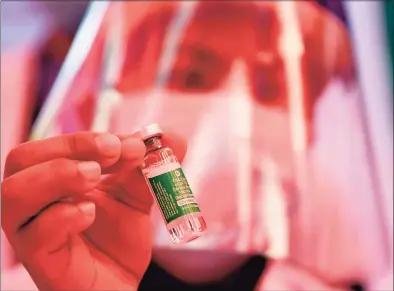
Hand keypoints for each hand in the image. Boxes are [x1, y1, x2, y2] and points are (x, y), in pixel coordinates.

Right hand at [1, 132, 186, 289]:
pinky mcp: (43, 262)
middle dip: (69, 148)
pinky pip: (34, 235)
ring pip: (14, 194)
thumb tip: (172, 138)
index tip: (124, 142)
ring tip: (94, 178)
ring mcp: (34, 232)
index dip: (85, 138)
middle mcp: (36, 201)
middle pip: (22, 159)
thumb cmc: (118, 237)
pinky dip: (63, 216)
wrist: (119, 282)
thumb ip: (150, 165)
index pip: (51, 146)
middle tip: (111, 151)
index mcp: (56, 179)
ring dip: (58, 175)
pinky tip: (90, 213)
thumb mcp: (137, 194)